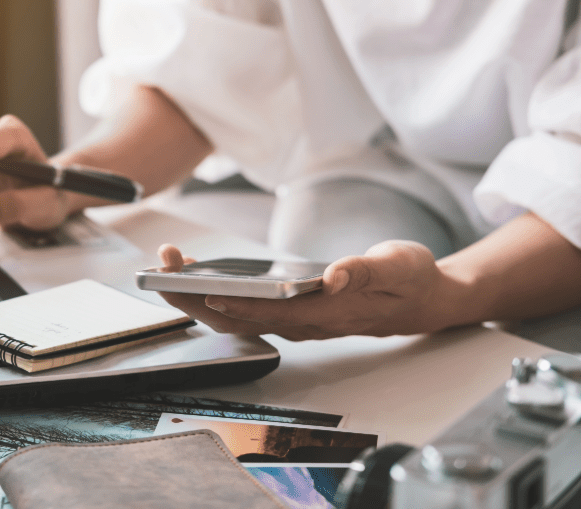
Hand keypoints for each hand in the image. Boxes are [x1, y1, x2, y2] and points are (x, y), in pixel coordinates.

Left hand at [154, 241, 457, 340]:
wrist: (424, 300)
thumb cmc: (411, 281)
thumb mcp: (399, 266)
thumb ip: (366, 270)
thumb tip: (334, 276)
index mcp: (327, 313)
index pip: (270, 313)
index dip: (235, 303)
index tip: (201, 289)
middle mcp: (304, 323)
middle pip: (239, 317)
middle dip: (196, 295)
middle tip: (164, 266)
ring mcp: (294, 320)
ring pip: (235, 315)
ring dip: (197, 294)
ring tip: (170, 264)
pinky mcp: (290, 312)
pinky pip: (243, 308)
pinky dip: (215, 292)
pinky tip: (197, 273)